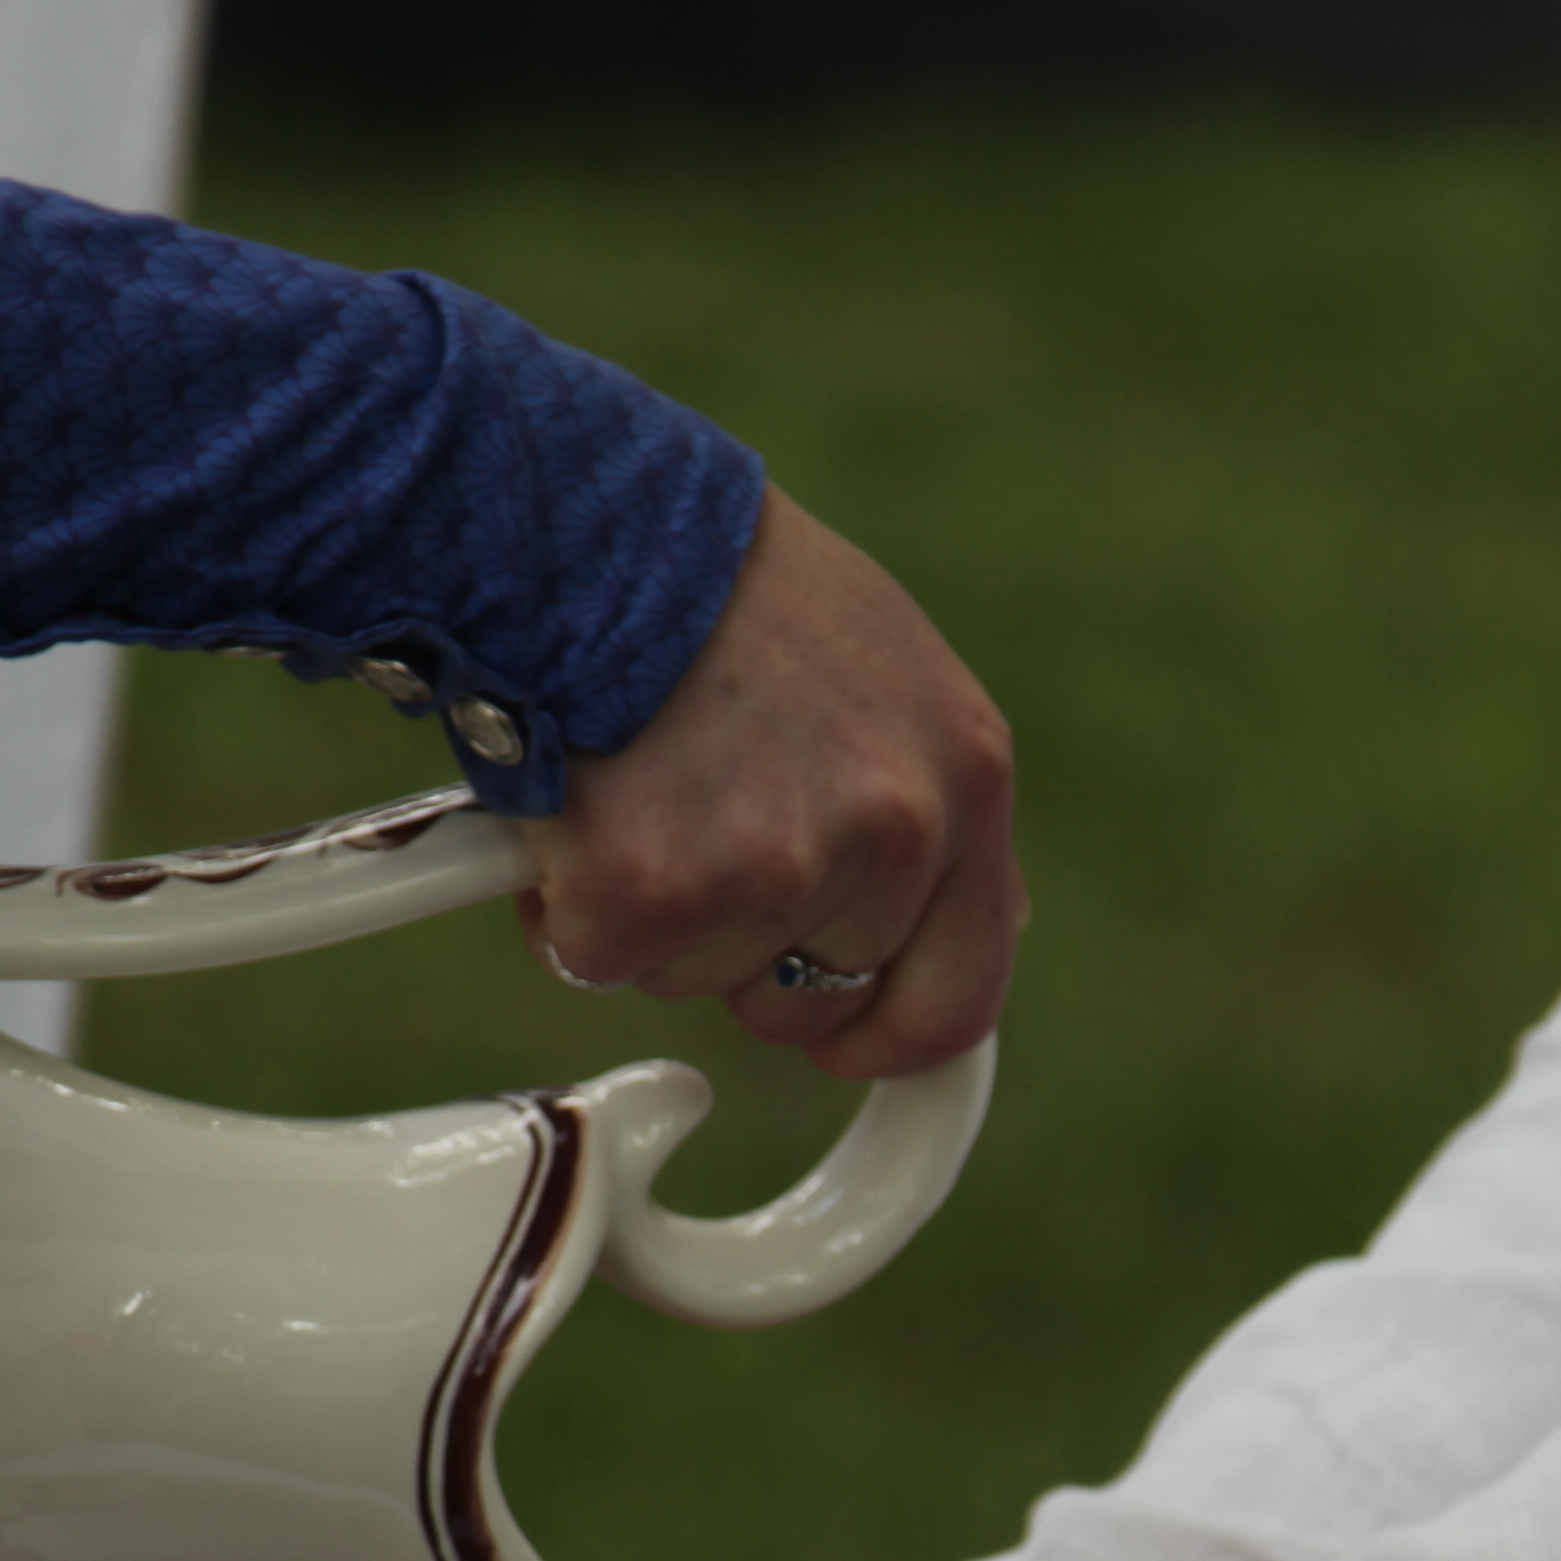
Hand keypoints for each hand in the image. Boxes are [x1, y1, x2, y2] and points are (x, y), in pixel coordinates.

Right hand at [516, 487, 1020, 1076]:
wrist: (586, 519)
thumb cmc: (724, 585)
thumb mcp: (888, 674)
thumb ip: (929, 802)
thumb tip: (994, 925)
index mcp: (965, 777)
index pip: (960, 996)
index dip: (887, 1038)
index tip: (840, 1041)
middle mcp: (893, 828)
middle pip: (812, 1003)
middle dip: (741, 953)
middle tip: (691, 831)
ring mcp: (775, 863)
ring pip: (696, 981)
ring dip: (652, 916)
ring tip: (637, 779)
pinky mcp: (652, 885)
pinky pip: (600, 957)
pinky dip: (566, 902)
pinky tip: (575, 798)